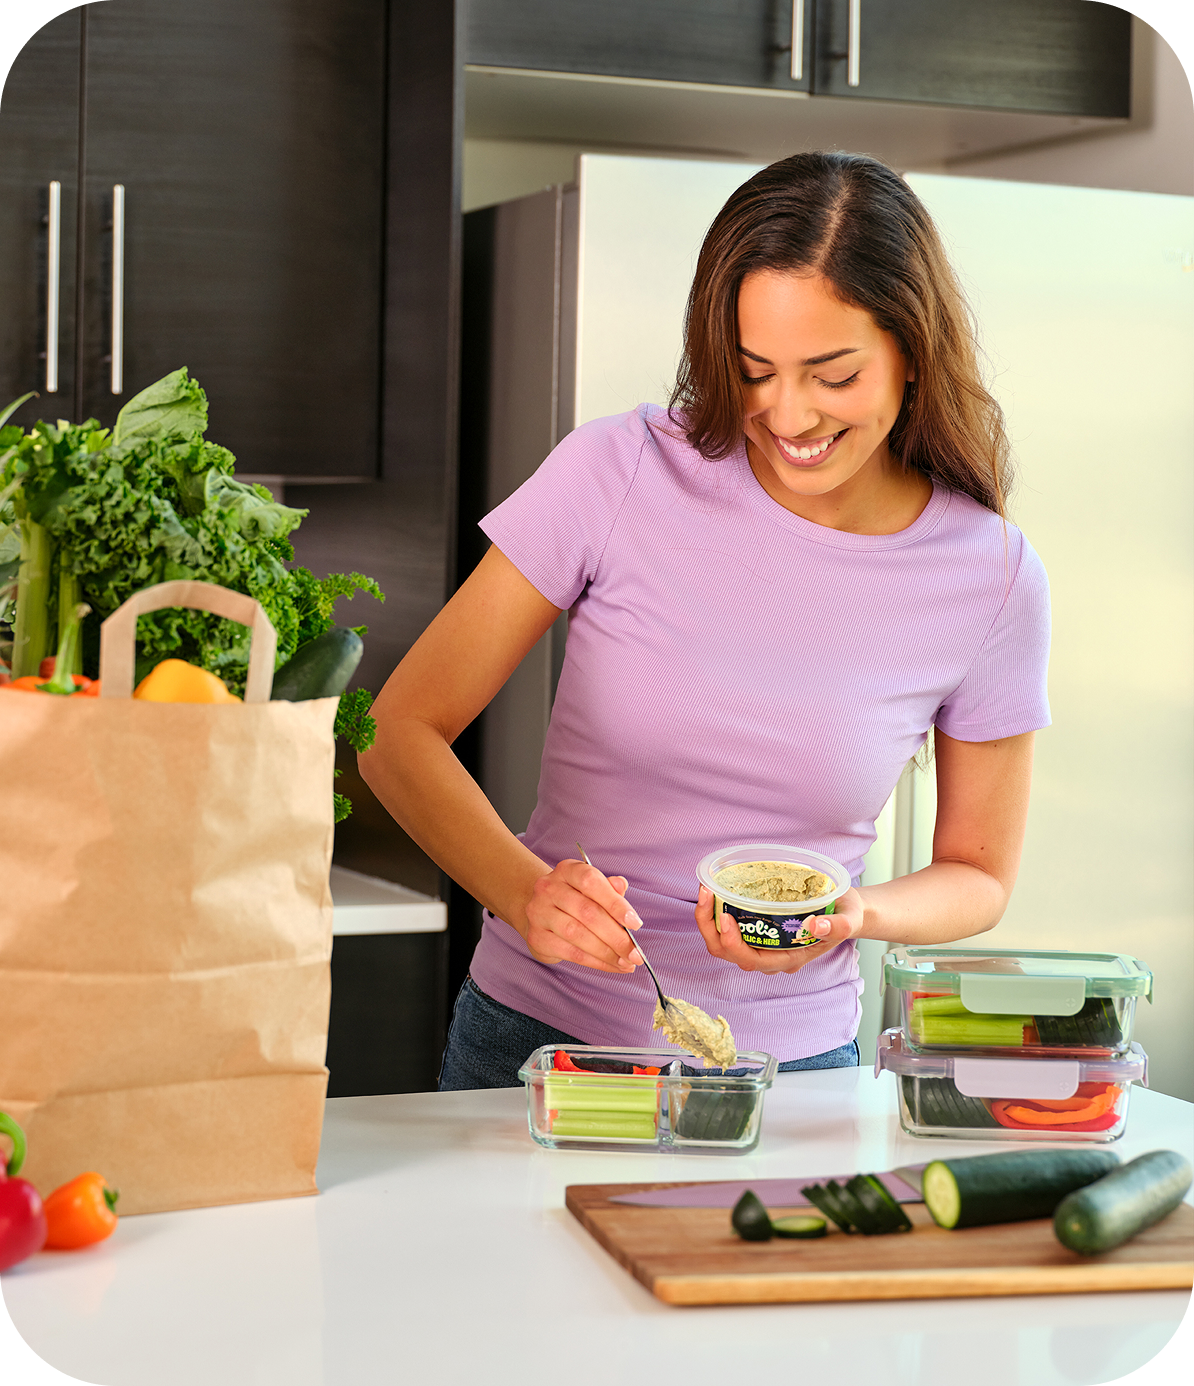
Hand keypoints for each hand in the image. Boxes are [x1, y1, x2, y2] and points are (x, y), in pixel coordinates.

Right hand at [523, 859, 644, 973]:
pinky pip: (570, 953)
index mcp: (567, 870)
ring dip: (606, 952)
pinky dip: (595, 962)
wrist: (541, 912)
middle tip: (636, 954)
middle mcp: (549, 888)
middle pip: (586, 912)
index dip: (615, 904)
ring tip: (626, 962)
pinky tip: (611, 965)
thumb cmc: (575, 899)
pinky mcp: (537, 937)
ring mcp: (539, 913)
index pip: (591, 882)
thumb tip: (622, 886)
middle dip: (616, 936)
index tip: (636, 924)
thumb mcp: (592, 888)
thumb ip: (609, 889)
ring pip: (577, 935)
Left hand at [694, 884, 863, 974]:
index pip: (751, 960)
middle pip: (729, 954)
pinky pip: (729, 930)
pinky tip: (715, 893)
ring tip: (705, 892)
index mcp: (788, 958)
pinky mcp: (759, 931)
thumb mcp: (849, 918)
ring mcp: (763, 945)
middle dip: (710, 928)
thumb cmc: (846, 916)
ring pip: (724, 944)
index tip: (725, 917)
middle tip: (706, 895)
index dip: (732, 943)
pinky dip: (716, 915)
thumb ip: (838, 925)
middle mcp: (771, 956)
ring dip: (709, 921)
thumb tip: (816, 924)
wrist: (847, 911)